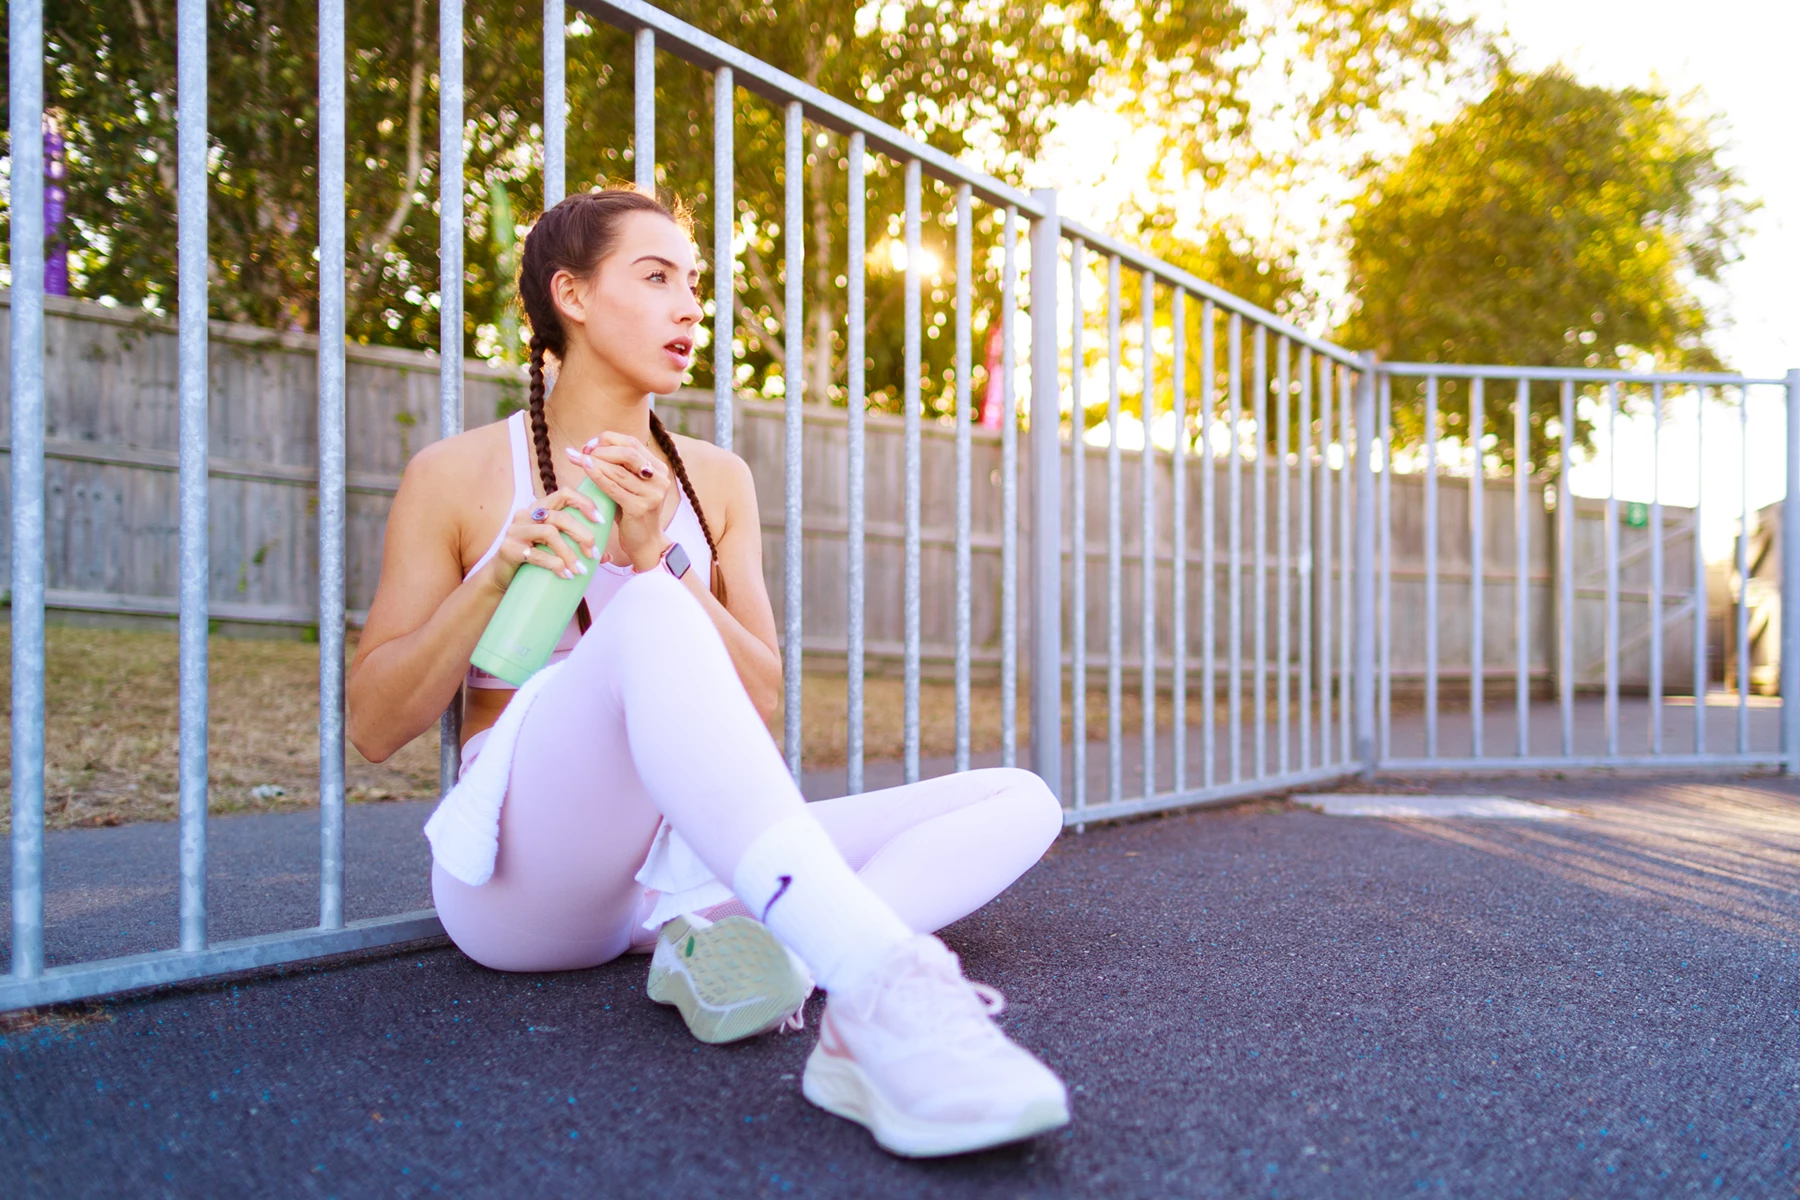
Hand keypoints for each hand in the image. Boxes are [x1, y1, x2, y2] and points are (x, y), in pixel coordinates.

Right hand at [482, 488, 604, 591]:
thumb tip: (608, 557)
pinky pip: (537, 554)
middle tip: (594, 553)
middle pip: (561, 517)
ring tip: (580, 570)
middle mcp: (526, 514)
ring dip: (569, 553)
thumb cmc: (534, 559)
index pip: (565, 493)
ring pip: (550, 533)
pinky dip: (555, 565)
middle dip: (582, 535)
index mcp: (540, 508)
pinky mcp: (509, 548)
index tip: (600, 521)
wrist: (502, 576)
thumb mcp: (556, 548)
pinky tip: (566, 574)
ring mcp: (516, 530)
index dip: (585, 503)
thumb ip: (578, 546)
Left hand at [564, 432, 672, 571]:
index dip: (609, 439)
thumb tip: (588, 450)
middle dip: (601, 449)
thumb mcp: (628, 486)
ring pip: (619, 470)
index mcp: (658, 468)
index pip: (632, 443)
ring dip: (594, 461)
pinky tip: (585, 469)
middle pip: (628, 452)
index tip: (589, 445)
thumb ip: (618, 468)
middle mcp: (659, 479)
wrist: (645, 543)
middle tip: (582, 452)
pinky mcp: (640, 508)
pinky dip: (597, 476)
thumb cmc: (632, 512)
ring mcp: (652, 494)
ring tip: (576, 457)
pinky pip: (614, 487)